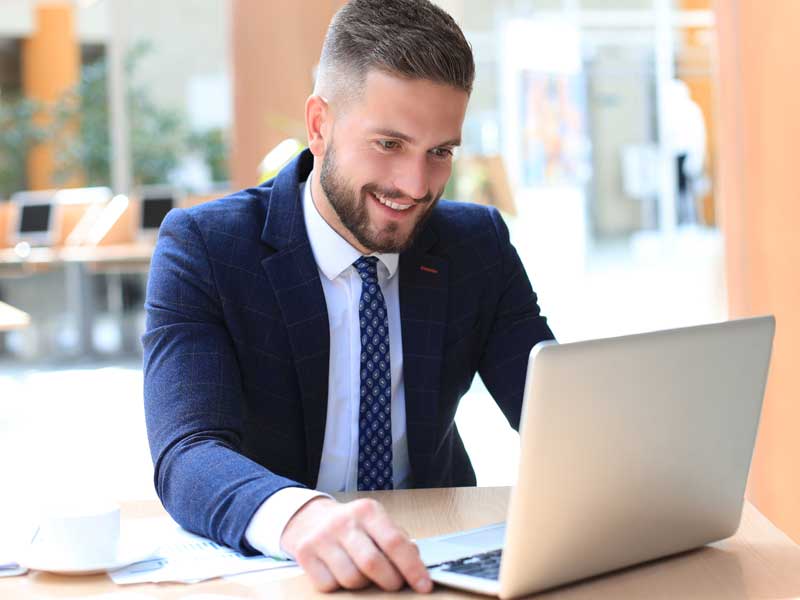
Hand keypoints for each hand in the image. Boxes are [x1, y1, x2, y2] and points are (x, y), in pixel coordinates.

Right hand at [280, 496, 432, 592]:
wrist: (309, 518)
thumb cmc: (352, 525)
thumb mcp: (376, 522)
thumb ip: (397, 540)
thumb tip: (416, 562)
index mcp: (367, 511)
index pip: (395, 542)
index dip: (412, 568)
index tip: (424, 585)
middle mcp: (343, 522)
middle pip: (372, 564)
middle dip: (390, 581)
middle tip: (395, 584)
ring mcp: (322, 538)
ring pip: (352, 579)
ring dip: (364, 585)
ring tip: (364, 574)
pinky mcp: (305, 554)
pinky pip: (329, 586)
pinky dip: (340, 587)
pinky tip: (340, 573)